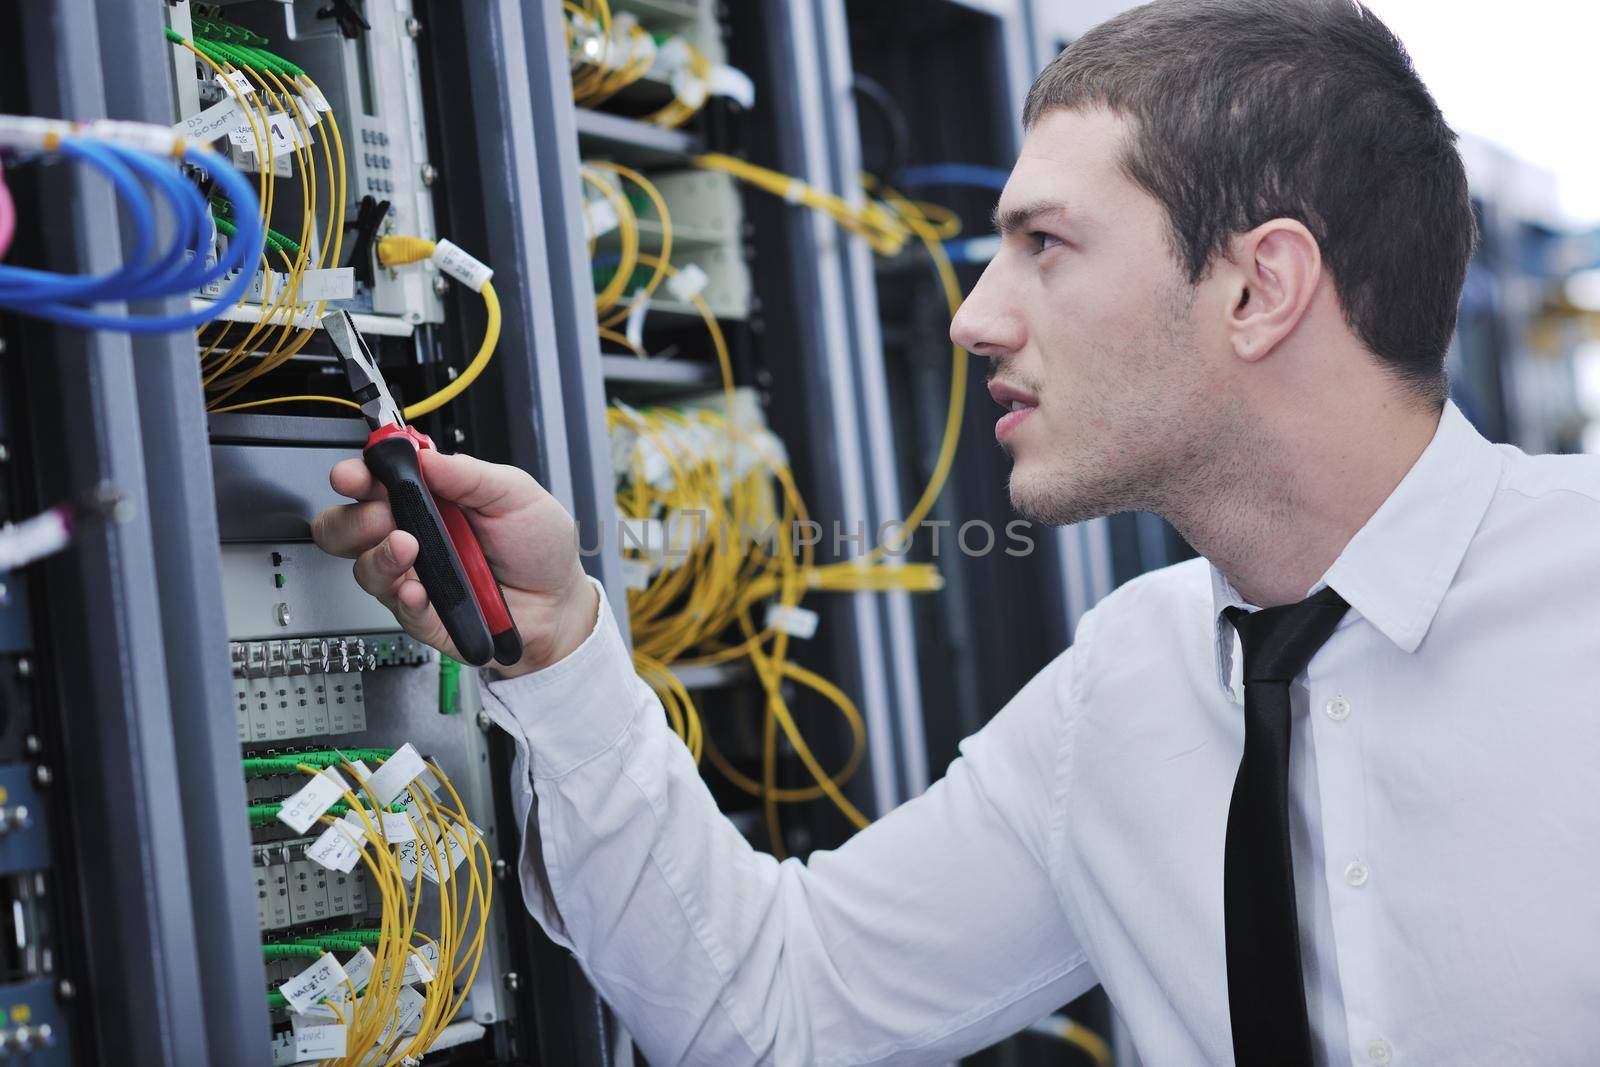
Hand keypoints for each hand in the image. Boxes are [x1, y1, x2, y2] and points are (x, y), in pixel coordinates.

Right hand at [310, 450, 598, 676]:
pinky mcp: (426, 616)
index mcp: (428, 499)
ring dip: (379, 556)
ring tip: (408, 547)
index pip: (374, 482)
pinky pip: (399, 610)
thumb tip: (424, 455)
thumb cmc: (538, 547)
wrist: (561, 603)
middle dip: (354, 518)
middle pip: (347, 527)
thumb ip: (469, 474)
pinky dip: (406, 598)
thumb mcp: (515, 494)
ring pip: (364, 569)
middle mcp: (413, 536)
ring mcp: (415, 578)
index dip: (356, 476)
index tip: (354, 476)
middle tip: (383, 513)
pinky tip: (419, 589)